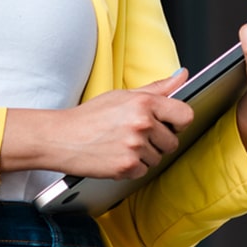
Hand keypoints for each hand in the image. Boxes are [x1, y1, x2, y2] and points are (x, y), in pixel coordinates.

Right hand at [0, 71, 193, 179]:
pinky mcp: (127, 166)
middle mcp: (142, 124)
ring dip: (144, 155)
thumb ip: (157, 88)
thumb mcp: (123, 95)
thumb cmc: (90, 116)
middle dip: (157, 141)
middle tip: (134, 135)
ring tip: (122, 144)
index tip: (168, 124)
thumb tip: (182, 76)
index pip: (185, 115)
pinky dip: (131, 167)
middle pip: (172, 142)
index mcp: (144, 103)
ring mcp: (135, 147)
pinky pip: (143, 171)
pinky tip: (116, 156)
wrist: (61, 137)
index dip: (177, 122)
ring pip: (158, 158)